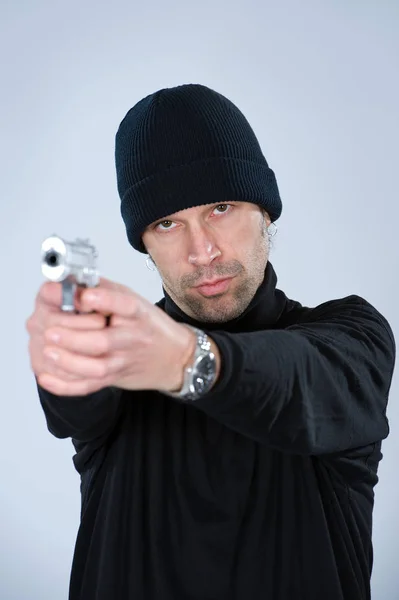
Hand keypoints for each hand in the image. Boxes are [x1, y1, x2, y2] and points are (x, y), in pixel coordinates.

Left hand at [26, 277, 197, 396]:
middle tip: (51, 331)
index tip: (85, 296)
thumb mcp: (134, 300)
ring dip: (69, 362)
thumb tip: (75, 280)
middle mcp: (132, 338)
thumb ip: (105, 290)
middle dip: (74, 338)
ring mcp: (123, 361)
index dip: (105, 300)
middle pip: (103, 341)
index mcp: (137, 314)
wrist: (175, 357)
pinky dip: (66, 385)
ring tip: (49, 351)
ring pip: (97, 367)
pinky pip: (89, 386)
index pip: (124, 305)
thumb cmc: (150, 326)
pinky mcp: (115, 378)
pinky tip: (48, 377)